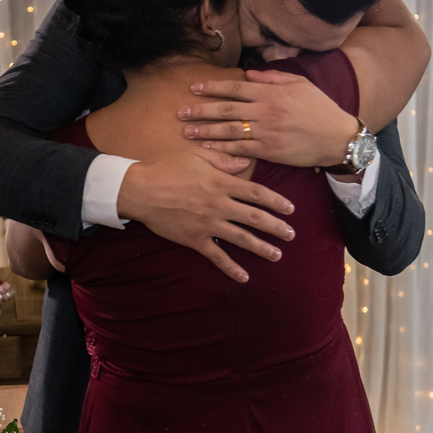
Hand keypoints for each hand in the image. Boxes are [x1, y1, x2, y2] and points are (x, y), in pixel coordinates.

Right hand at [116, 147, 295, 282]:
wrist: (140, 190)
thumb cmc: (166, 168)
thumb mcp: (196, 156)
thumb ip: (224, 159)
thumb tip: (246, 163)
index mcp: (221, 183)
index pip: (257, 193)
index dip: (276, 201)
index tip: (290, 209)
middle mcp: (219, 205)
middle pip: (255, 217)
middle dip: (276, 227)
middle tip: (291, 234)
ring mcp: (207, 224)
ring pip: (241, 238)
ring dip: (262, 247)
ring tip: (277, 254)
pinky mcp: (194, 239)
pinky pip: (216, 256)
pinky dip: (231, 268)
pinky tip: (244, 277)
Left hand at [178, 70, 356, 166]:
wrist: (337, 137)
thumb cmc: (320, 108)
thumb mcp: (300, 84)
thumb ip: (272, 78)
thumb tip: (248, 74)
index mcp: (270, 93)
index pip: (234, 88)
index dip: (212, 88)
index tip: (194, 88)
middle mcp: (265, 111)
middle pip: (226, 109)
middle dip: (201, 111)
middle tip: (181, 112)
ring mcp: (266, 132)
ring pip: (229, 130)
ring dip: (206, 131)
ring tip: (187, 132)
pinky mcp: (269, 151)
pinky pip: (241, 149)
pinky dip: (223, 149)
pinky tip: (207, 149)